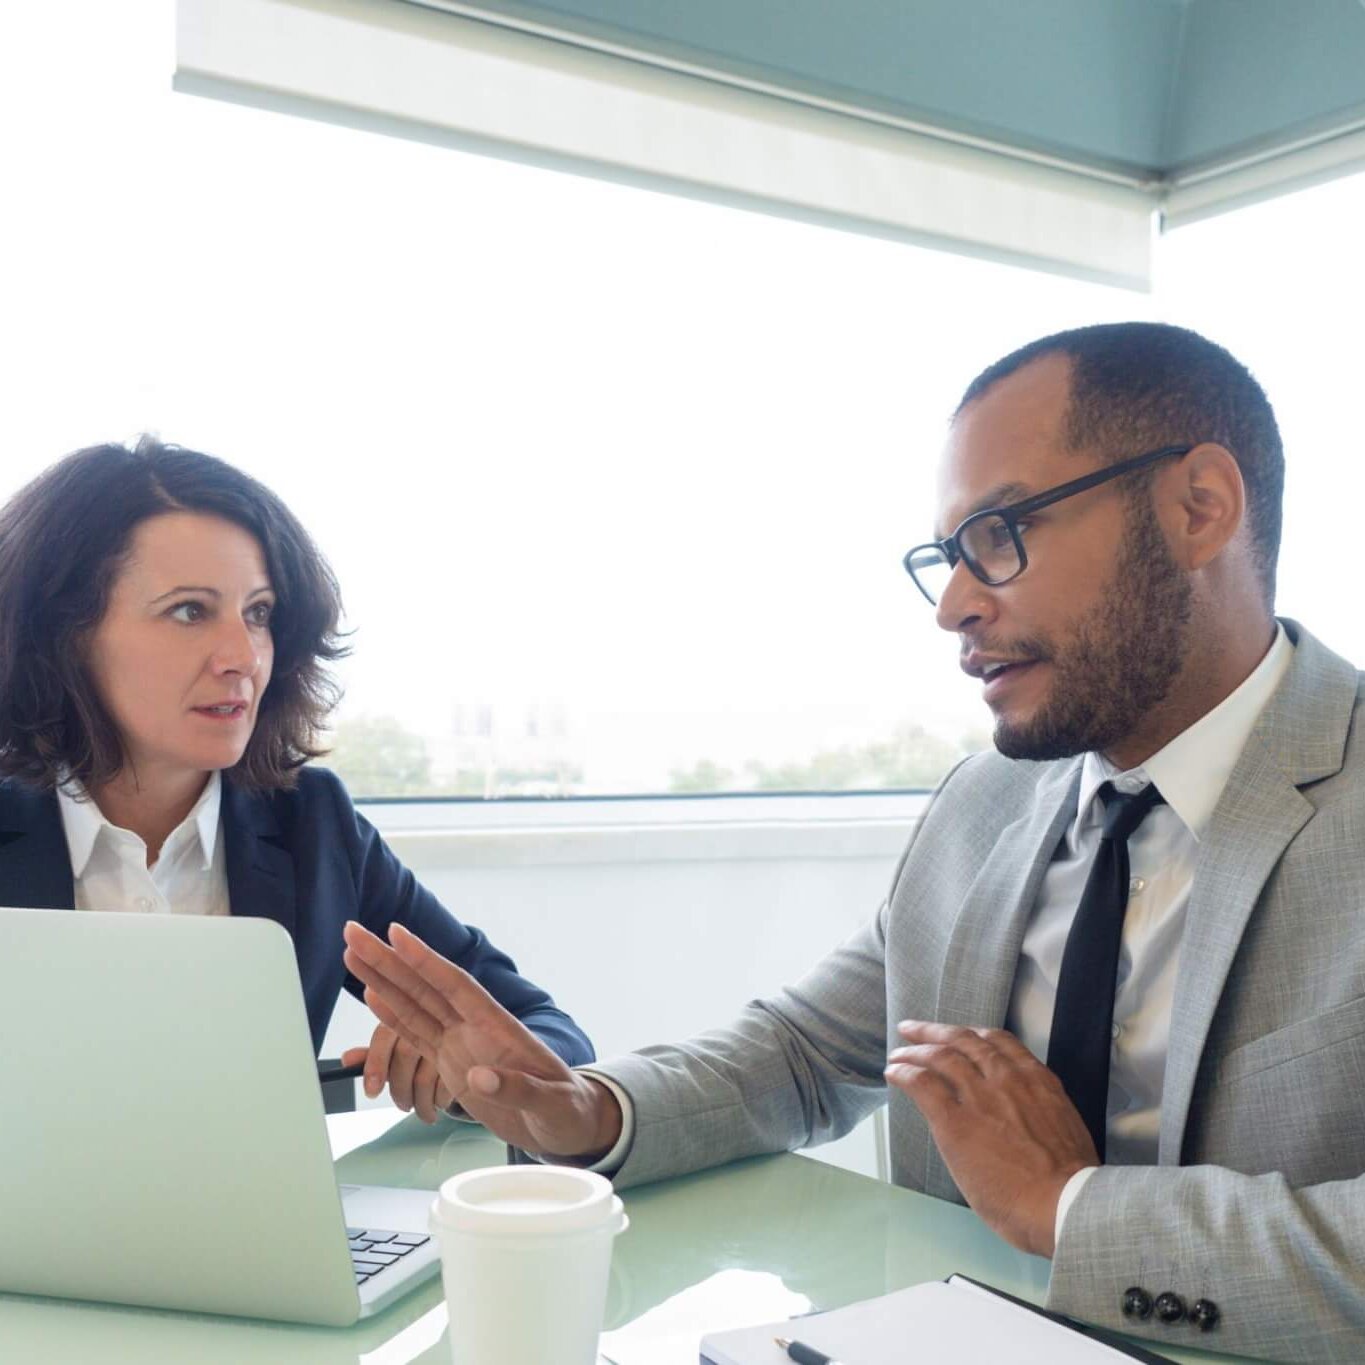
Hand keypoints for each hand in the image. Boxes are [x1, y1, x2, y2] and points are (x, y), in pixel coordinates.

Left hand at [340, 1023, 454, 1124]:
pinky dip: (439, 1101)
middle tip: (403, 1106)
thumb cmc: (424, 1043)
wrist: (465, 1029)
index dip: (375, 1066)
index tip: (371, 1092)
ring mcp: (447, 1036)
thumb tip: (346, 1060)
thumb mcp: (399, 1046)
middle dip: (399, 1091)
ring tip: (422, 1110)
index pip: (383, 1038)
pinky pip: (445, 1087)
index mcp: (403, 1016)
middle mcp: (425, 1020)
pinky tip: (439, 1102)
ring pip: (424, 1079)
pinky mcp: (465, 1054)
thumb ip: (374, 1054)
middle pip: (403, 1059)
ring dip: (420, 1104)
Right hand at [341, 920, 621, 1160]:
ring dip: (382, 980)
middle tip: (353, 931)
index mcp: (498, 1027)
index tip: (396, 933)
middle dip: (388, 959)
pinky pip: (417, 1036)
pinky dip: (393, 1016)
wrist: (568, 1126)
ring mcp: (462, 1044)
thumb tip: (479, 1077)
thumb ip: (517, 1088)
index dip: (425, 960)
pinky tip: (373, 995)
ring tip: (353, 954)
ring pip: (414, 1005)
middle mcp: (474, 1028)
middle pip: (424, 987)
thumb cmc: (567, 1109)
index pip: (455, 985)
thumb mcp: (551, 1103)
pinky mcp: (453, 1065)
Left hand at [885, 1021, 1097, 1256]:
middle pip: (962, 1040)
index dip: (971, 1034)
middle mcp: (1006, 1078)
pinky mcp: (954, 1120)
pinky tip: (894, 1073)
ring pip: (939, 1056)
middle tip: (914, 1030)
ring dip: (914, 1051)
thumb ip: (1037, 1111)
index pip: (998, 1041)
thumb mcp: (1062, 1128)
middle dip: (934, 1032)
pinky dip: (904, 1073)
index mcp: (1036, 1080)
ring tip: (898, 1054)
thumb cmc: (1069, 1185)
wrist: (1064, 1205)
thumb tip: (1022, 1118)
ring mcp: (979, 1097)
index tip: (958, 1035)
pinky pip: (921, 1084)